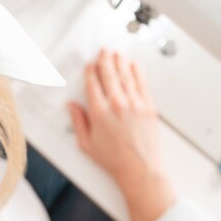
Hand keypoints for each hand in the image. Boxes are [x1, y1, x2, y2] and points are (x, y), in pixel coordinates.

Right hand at [68, 49, 176, 220]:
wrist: (140, 170)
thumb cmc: (115, 160)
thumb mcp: (87, 144)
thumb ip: (79, 122)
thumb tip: (72, 107)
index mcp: (100, 113)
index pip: (93, 84)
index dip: (91, 71)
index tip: (90, 65)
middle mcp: (117, 105)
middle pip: (110, 74)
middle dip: (105, 60)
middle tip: (104, 51)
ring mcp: (135, 104)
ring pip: (126, 75)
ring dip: (120, 62)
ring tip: (117, 53)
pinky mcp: (148, 107)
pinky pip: (142, 83)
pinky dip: (138, 72)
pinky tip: (134, 65)